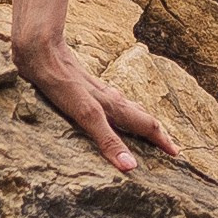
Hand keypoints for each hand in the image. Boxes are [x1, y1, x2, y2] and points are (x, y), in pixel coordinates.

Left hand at [16, 34, 183, 176]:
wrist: (42, 52)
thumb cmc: (61, 83)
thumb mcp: (85, 115)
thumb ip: (108, 140)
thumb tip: (130, 166)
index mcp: (113, 107)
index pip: (145, 125)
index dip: (161, 140)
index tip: (176, 153)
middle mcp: (110, 98)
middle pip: (140, 116)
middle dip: (156, 132)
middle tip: (168, 145)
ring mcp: (98, 91)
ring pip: (127, 107)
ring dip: (140, 120)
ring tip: (147, 129)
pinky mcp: (84, 86)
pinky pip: (111, 100)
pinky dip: (121, 109)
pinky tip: (112, 106)